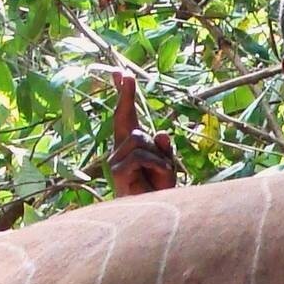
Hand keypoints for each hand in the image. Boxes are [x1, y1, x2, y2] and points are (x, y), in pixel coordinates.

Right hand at [107, 70, 178, 197]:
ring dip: (159, 157)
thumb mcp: (167, 163)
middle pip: (130, 122)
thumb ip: (164, 148)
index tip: (121, 72)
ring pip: (141, 140)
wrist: (154, 211)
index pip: (125, 114)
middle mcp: (119, 148)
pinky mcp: (117, 169)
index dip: (124, 93)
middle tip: (140, 114)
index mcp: (131, 142)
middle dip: (135, 112)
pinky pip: (143, 155)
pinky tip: (157, 176)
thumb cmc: (159, 189)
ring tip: (160, 173)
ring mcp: (115, 159)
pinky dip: (157, 164)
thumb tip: (161, 133)